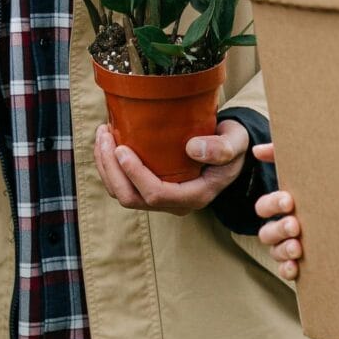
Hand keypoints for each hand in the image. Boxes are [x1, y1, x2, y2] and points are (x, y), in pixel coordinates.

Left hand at [93, 116, 248, 214]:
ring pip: (122, 193)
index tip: (121, 149)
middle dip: (111, 169)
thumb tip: (191, 149)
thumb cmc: (232, 144)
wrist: (229, 149)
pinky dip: (109, 166)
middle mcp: (174, 203)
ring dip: (105, 166)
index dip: (135, 174)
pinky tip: (107, 142)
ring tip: (102, 134)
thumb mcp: (236, 142)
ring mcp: (161, 199)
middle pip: (131, 198)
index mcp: (194, 196)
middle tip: (104, 135)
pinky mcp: (150, 190)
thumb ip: (221, 147)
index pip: (157, 194)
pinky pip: (122, 185)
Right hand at [252, 141, 301, 283]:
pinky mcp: (303, 263)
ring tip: (298, 247)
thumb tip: (257, 150)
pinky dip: (288, 270)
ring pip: (276, 252)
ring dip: (284, 250)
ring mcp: (290, 247)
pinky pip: (287, 270)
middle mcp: (283, 228)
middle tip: (295, 225)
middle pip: (267, 232)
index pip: (265, 207)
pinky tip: (296, 267)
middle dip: (279, 229)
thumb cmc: (327, 186)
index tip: (289, 201)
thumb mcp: (308, 169)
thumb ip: (281, 154)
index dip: (273, 205)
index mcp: (282, 207)